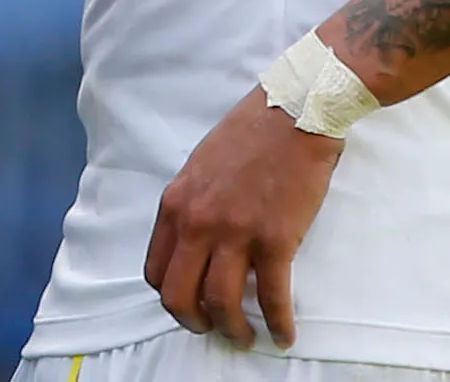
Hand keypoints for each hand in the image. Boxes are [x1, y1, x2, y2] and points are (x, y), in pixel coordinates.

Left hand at [144, 87, 339, 349]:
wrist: (294, 112)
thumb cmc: (250, 133)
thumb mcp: (200, 166)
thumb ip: (192, 205)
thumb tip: (195, 243)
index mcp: (176, 204)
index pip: (156, 269)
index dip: (171, 296)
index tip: (189, 303)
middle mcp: (198, 222)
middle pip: (178, 295)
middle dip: (193, 321)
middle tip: (212, 329)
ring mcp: (235, 232)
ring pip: (220, 303)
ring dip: (232, 330)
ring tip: (246, 337)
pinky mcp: (275, 239)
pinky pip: (271, 297)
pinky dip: (277, 324)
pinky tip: (283, 334)